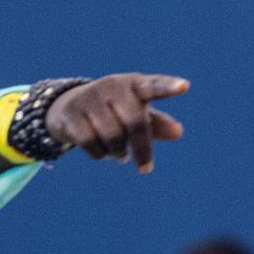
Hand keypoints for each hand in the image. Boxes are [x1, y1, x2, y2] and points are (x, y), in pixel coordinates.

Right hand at [46, 74, 186, 171]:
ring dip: (118, 153)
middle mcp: (112, 86)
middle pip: (134, 122)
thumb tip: (178, 133)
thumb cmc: (114, 112)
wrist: (69, 107)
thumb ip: (158, 124)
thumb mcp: (137, 115)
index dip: (168, 87)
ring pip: (112, 135)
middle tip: (146, 170)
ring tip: (120, 155)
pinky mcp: (71, 112)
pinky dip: (100, 154)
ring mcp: (90, 97)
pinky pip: (90, 142)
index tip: (184, 87)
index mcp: (135, 84)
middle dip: (142, 149)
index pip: (154, 86)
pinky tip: (102, 154)